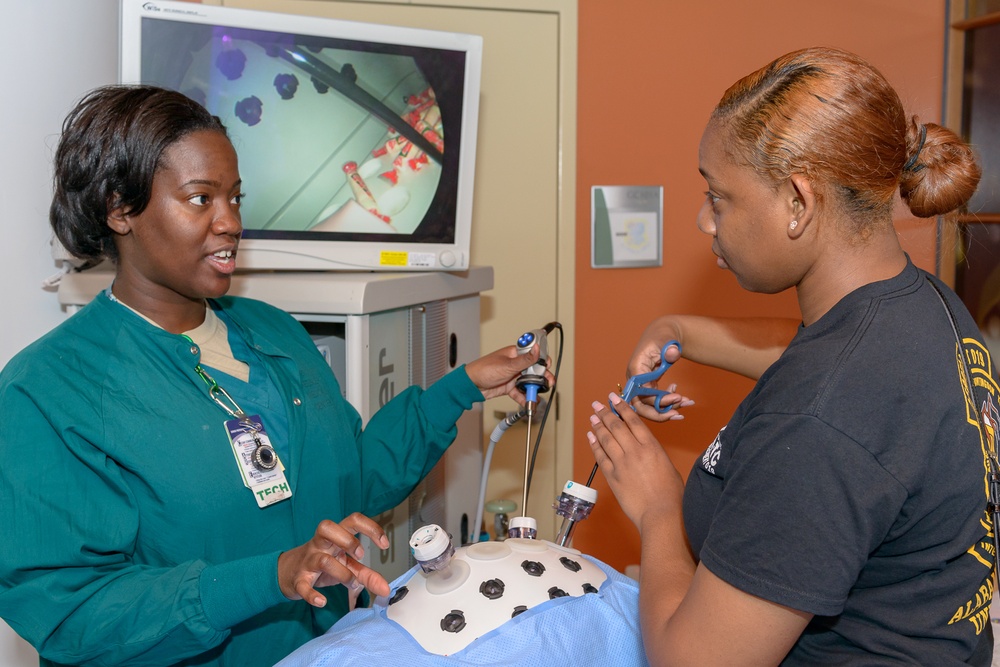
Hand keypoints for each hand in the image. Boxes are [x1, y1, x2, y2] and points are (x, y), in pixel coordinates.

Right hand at [278, 512, 390, 606]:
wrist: (287, 573)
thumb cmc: (322, 564)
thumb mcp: (345, 565)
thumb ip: (366, 574)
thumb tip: (386, 589)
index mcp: (334, 537)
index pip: (352, 520)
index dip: (370, 528)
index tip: (384, 544)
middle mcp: (320, 544)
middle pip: (327, 527)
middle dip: (348, 540)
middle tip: (360, 556)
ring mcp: (308, 561)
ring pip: (322, 559)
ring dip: (341, 572)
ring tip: (352, 582)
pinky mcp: (298, 580)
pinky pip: (303, 586)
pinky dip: (312, 595)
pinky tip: (322, 601)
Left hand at [465, 344, 555, 404]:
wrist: (470, 385)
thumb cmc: (484, 369)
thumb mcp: (508, 365)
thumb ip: (525, 360)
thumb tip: (538, 348)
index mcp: (515, 354)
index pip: (534, 353)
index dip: (542, 359)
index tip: (547, 366)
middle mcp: (516, 364)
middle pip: (534, 370)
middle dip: (542, 377)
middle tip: (549, 383)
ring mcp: (513, 376)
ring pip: (528, 382)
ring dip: (534, 389)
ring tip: (538, 396)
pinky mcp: (509, 387)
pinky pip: (520, 392)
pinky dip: (525, 398)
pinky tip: (529, 403)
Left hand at [587, 393, 684, 531]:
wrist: (661, 514)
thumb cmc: (672, 494)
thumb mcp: (667, 466)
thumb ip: (654, 454)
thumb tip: (645, 450)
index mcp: (651, 446)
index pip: (633, 421)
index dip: (622, 407)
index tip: (614, 398)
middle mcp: (634, 451)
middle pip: (616, 426)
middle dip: (605, 413)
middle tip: (597, 404)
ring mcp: (621, 464)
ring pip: (606, 439)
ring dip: (598, 426)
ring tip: (593, 417)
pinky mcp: (612, 477)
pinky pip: (600, 457)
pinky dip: (594, 445)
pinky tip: (590, 437)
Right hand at [626, 343, 693, 421]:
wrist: (664, 333)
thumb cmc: (663, 336)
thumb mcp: (667, 340)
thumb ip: (670, 349)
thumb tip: (672, 353)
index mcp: (636, 368)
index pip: (641, 394)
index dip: (658, 400)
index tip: (677, 397)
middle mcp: (635, 379)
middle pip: (639, 406)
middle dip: (659, 413)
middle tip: (678, 414)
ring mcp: (640, 384)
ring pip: (648, 406)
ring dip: (667, 409)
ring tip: (686, 403)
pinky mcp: (647, 386)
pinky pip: (654, 401)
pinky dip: (668, 403)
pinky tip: (681, 397)